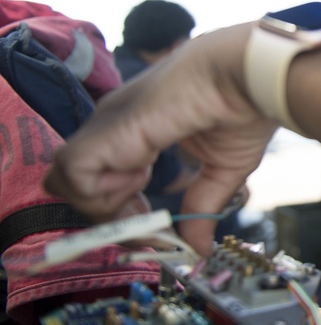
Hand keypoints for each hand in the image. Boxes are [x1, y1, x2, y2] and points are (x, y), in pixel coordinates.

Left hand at [45, 23, 276, 255]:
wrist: (251, 75)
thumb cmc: (243, 107)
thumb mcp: (222, 170)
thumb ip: (201, 207)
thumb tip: (198, 249)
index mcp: (137, 130)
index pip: (101, 177)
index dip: (122, 210)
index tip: (156, 226)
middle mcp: (114, 126)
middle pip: (74, 181)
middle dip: (108, 215)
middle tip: (148, 225)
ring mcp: (107, 125)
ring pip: (64, 178)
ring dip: (102, 208)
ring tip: (144, 208)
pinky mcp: (109, 129)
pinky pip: (73, 172)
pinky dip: (98, 196)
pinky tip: (139, 191)